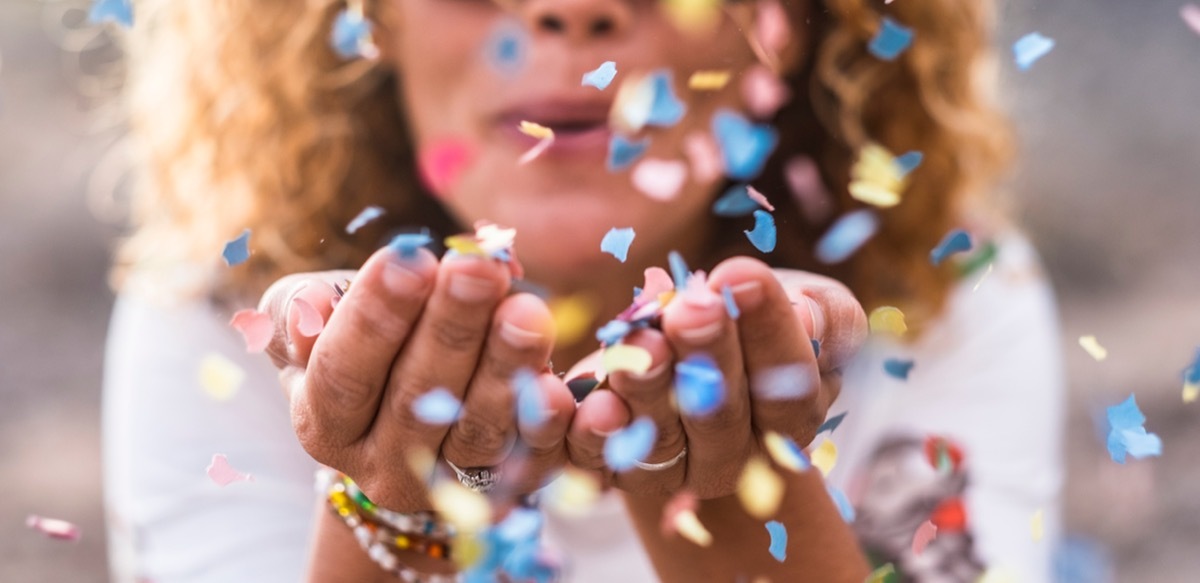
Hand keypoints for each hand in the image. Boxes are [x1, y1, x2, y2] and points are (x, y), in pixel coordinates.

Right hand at [259, 245, 576, 510]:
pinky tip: (563, 384)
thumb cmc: (357, 346)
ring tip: (528, 309)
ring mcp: (447, 487)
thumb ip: (299, 311)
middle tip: (480, 267)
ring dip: (505, 368)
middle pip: (416, 401)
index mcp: (324, 424)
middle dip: (451, 328)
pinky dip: (549, 424)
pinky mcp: (507, 490)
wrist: (408, 417)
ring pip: (478, 432)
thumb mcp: (311, 324)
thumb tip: (311, 305)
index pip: (343, 373)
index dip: (374, 318)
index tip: (410, 258)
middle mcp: (382, 467)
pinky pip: (532, 460)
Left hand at [563, 257, 866, 497]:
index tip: (742, 274)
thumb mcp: (811, 305)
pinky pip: (600, 459)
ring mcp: (673, 467)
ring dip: (649, 387)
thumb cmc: (758, 317)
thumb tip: (808, 315)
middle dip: (707, 355)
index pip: (789, 385)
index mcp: (791, 416)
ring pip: (660, 438)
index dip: (769, 331)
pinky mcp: (614, 466)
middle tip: (693, 307)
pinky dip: (592, 433)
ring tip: (642, 338)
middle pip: (722, 415)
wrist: (693, 344)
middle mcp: (735, 456)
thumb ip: (826, 314)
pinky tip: (588, 398)